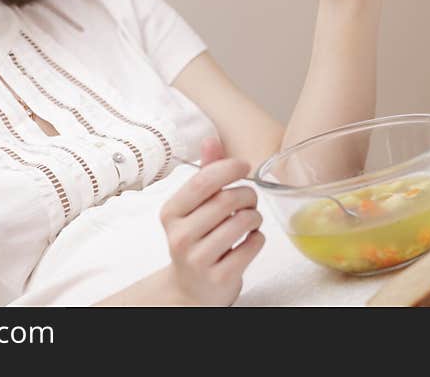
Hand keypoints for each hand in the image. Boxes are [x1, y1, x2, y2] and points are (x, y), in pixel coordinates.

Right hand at [159, 137, 264, 305]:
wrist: (191, 288)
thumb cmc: (196, 239)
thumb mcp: (194, 207)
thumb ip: (205, 174)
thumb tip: (211, 140)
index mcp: (171, 212)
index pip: (202, 181)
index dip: (229, 168)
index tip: (244, 166)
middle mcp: (180, 236)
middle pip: (226, 200)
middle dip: (247, 194)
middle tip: (250, 198)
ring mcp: (198, 259)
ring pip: (242, 222)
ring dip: (255, 216)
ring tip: (251, 219)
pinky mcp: (219, 277)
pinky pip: (252, 246)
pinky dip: (258, 238)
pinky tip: (250, 239)